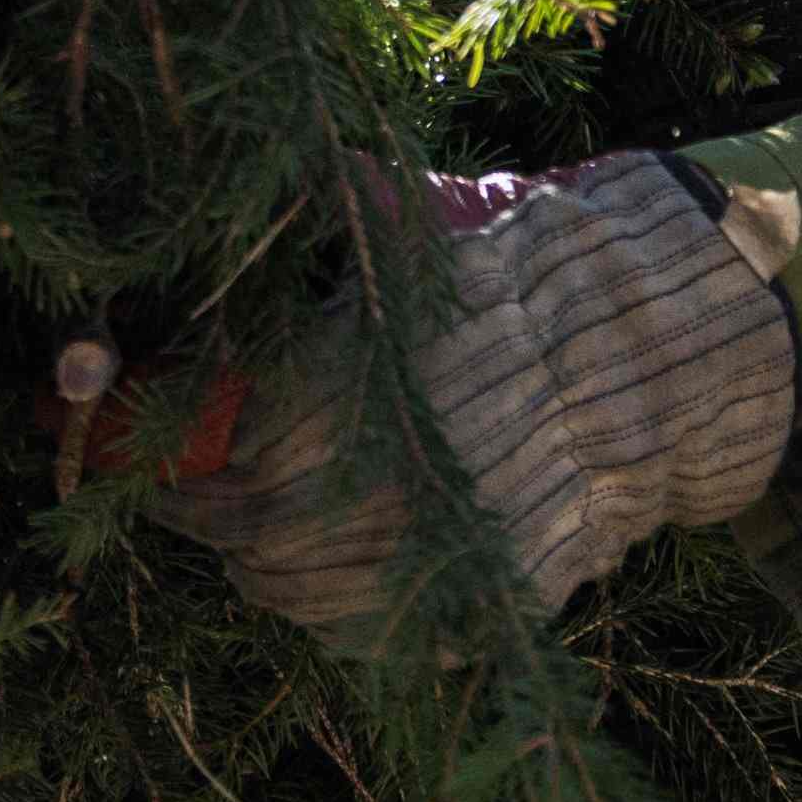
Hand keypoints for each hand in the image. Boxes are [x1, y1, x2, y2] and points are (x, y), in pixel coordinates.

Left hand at [88, 157, 798, 641]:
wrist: (649, 372)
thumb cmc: (520, 297)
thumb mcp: (426, 234)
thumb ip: (352, 213)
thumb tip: (307, 164)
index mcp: (334, 397)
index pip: (215, 454)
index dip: (171, 459)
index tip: (153, 452)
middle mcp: (365, 489)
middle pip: (243, 532)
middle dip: (204, 517)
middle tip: (190, 501)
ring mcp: (420, 561)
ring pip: (293, 595)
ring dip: (260, 572)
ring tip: (253, 544)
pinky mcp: (469, 610)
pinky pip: (366, 638)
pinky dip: (329, 619)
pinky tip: (325, 585)